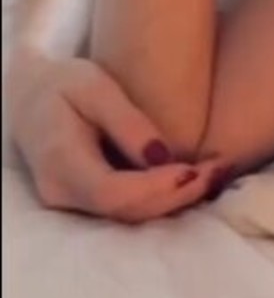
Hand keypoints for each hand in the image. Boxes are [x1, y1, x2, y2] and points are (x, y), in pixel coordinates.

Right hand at [8, 54, 229, 222]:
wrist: (29, 96)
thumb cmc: (63, 82)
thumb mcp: (94, 86)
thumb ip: (127, 123)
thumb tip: (164, 158)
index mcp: (60, 160)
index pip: (111, 192)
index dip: (156, 188)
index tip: (195, 170)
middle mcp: (61, 191)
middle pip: (126, 210)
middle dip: (178, 195)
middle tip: (220, 169)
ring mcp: (70, 201)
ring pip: (129, 215)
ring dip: (177, 199)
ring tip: (218, 173)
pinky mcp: (85, 201)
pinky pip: (126, 207)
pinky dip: (163, 197)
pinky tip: (196, 179)